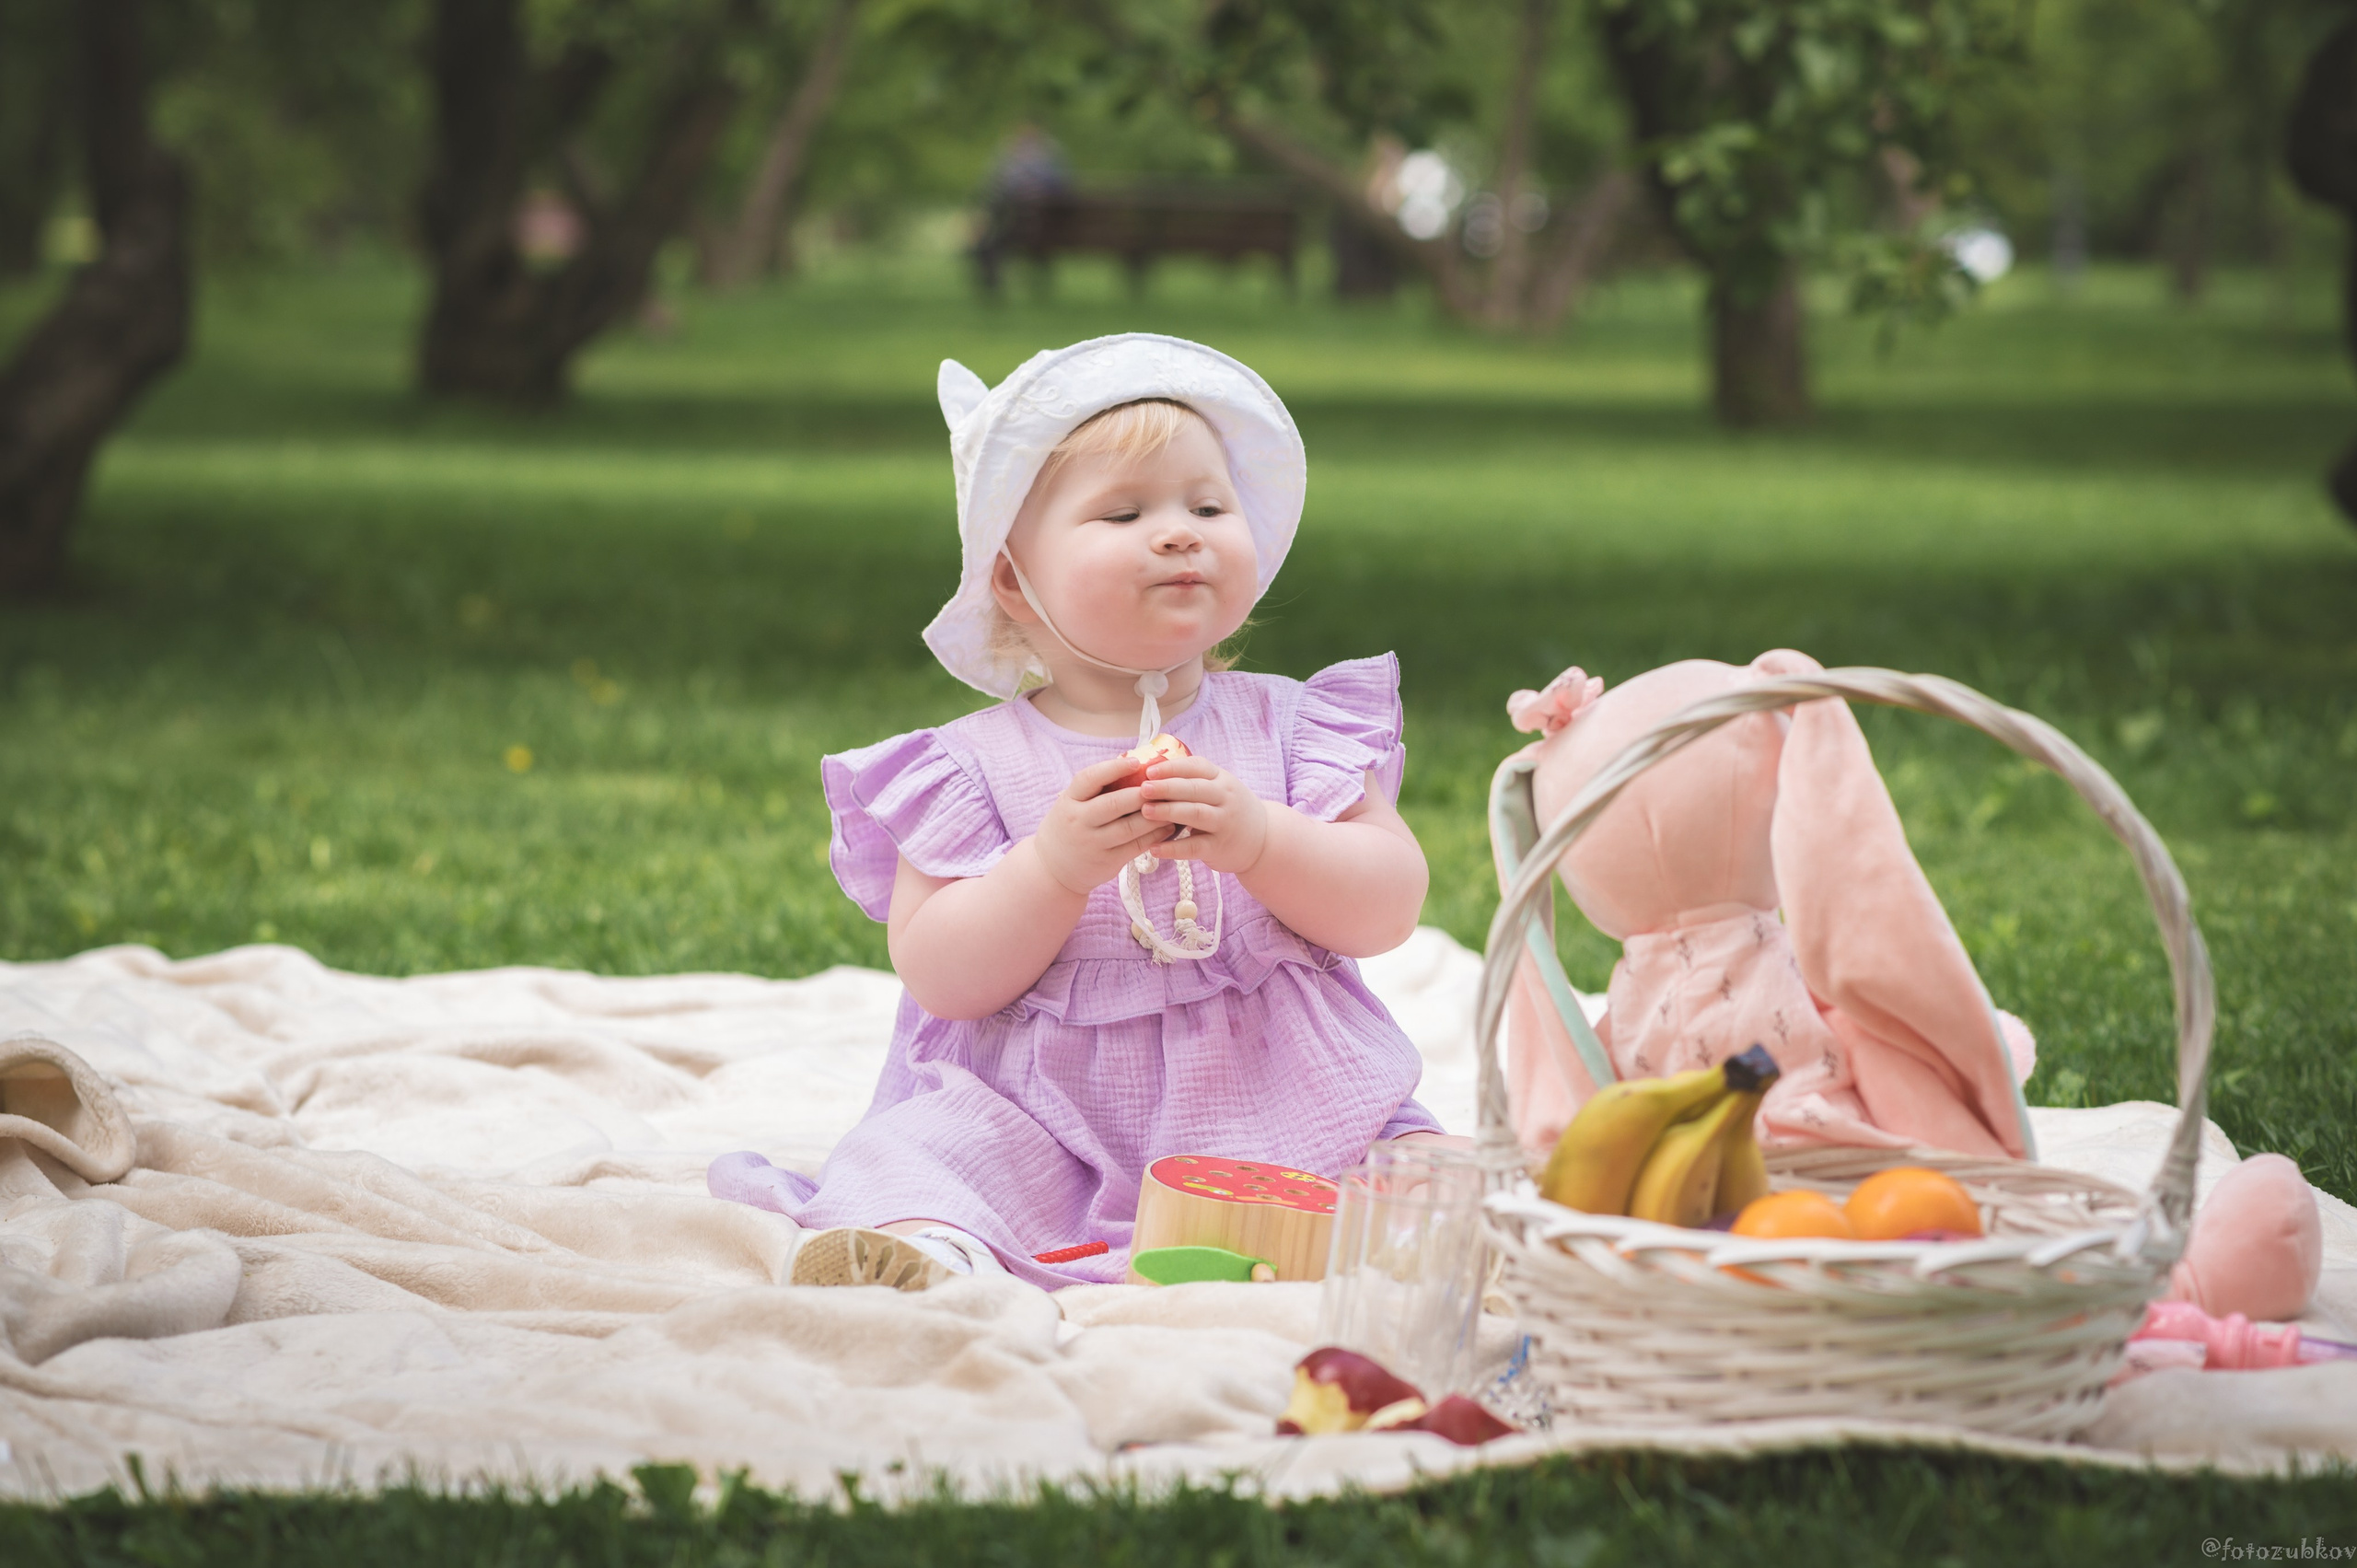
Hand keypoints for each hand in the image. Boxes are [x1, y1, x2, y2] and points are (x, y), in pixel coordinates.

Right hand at [1032, 754, 1174, 895]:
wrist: (1052, 869)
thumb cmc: (1070, 827)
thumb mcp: (1072, 804)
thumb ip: (1095, 788)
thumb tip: (1133, 763)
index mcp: (1070, 801)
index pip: (1089, 778)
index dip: (1113, 768)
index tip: (1136, 762)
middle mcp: (1079, 821)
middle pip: (1113, 803)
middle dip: (1140, 793)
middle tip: (1162, 784)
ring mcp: (1093, 843)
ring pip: (1129, 827)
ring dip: (1154, 815)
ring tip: (1172, 805)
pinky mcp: (1107, 862)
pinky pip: (1135, 847)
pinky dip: (1154, 836)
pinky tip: (1168, 827)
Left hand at [1139, 756, 1268, 874]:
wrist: (1263, 839)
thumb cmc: (1230, 810)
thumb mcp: (1220, 789)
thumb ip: (1193, 782)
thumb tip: (1151, 774)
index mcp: (1222, 779)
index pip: (1197, 767)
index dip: (1173, 768)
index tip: (1149, 770)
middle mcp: (1226, 798)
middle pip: (1195, 789)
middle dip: (1167, 787)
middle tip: (1143, 789)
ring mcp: (1224, 823)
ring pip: (1196, 814)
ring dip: (1169, 812)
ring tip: (1145, 811)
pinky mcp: (1220, 847)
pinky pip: (1194, 846)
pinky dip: (1173, 848)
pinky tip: (1154, 848)